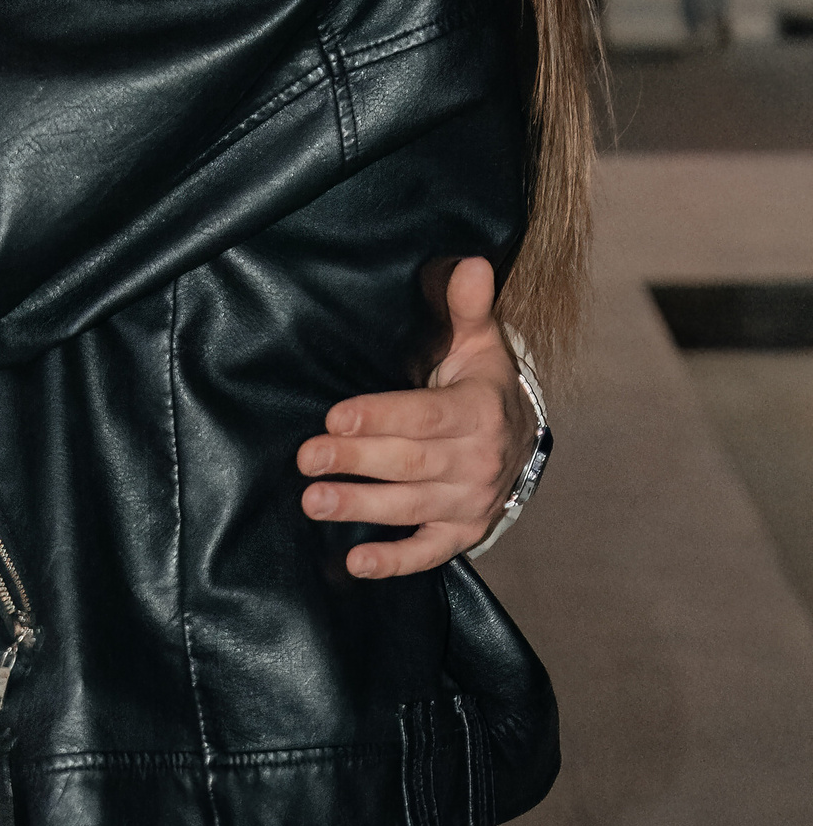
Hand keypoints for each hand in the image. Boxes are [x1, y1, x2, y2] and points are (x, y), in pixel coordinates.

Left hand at [296, 256, 533, 577]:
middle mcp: (479, 460)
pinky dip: (395, 562)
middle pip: (411, 464)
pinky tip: (354, 562)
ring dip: (362, 508)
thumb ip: (465, 305)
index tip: (335, 418)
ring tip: (314, 502)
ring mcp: (471, 501)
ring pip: (412, 507)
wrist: (519, 437)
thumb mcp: (477, 340)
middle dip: (357, 462)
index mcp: (479, 409)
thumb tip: (469, 263)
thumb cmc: (479, 381)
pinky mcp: (463, 532)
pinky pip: (430, 552)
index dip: (380, 418)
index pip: (425, 417)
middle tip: (306, 459)